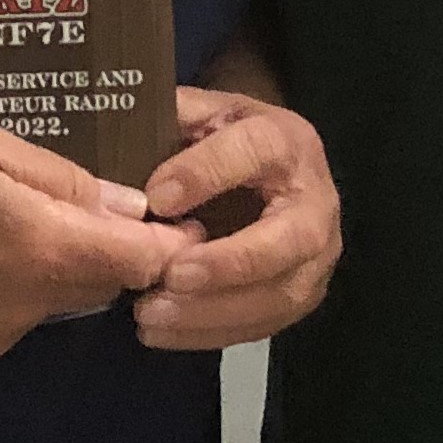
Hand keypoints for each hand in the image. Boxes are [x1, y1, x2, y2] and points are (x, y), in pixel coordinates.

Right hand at [0, 113, 195, 363]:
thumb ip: (59, 178)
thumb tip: (130, 205)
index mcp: (40, 249)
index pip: (138, 261)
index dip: (168, 241)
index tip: (182, 218)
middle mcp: (26, 307)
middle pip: (98, 282)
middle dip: (103, 244)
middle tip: (87, 196)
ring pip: (51, 297)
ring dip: (50, 262)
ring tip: (7, 212)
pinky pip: (9, 312)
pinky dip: (7, 281)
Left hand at [130, 86, 339, 348]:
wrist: (272, 163)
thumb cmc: (228, 135)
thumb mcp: (206, 110)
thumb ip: (175, 115)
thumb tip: (126, 129)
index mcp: (286, 141)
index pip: (253, 153)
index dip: (205, 175)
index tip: (156, 200)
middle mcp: (315, 201)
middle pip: (288, 240)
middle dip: (228, 263)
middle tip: (169, 276)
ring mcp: (317, 255)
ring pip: (280, 293)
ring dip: (214, 311)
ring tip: (151, 314)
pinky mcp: (303, 293)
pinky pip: (265, 323)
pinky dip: (213, 333)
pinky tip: (165, 331)